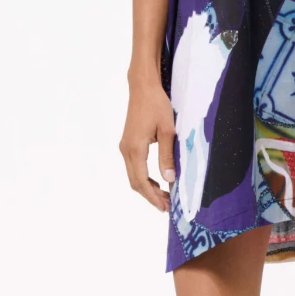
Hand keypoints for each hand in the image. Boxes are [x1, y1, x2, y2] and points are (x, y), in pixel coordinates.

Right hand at [121, 78, 176, 211]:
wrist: (142, 87)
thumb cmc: (156, 105)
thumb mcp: (167, 130)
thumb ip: (167, 155)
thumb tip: (169, 179)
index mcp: (135, 148)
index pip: (142, 181)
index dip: (153, 197)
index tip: (165, 207)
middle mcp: (126, 150)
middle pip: (135, 182)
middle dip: (150, 196)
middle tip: (167, 206)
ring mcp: (125, 147)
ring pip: (134, 175)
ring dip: (147, 188)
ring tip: (165, 196)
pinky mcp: (128, 143)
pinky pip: (134, 167)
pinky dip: (145, 177)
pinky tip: (158, 181)